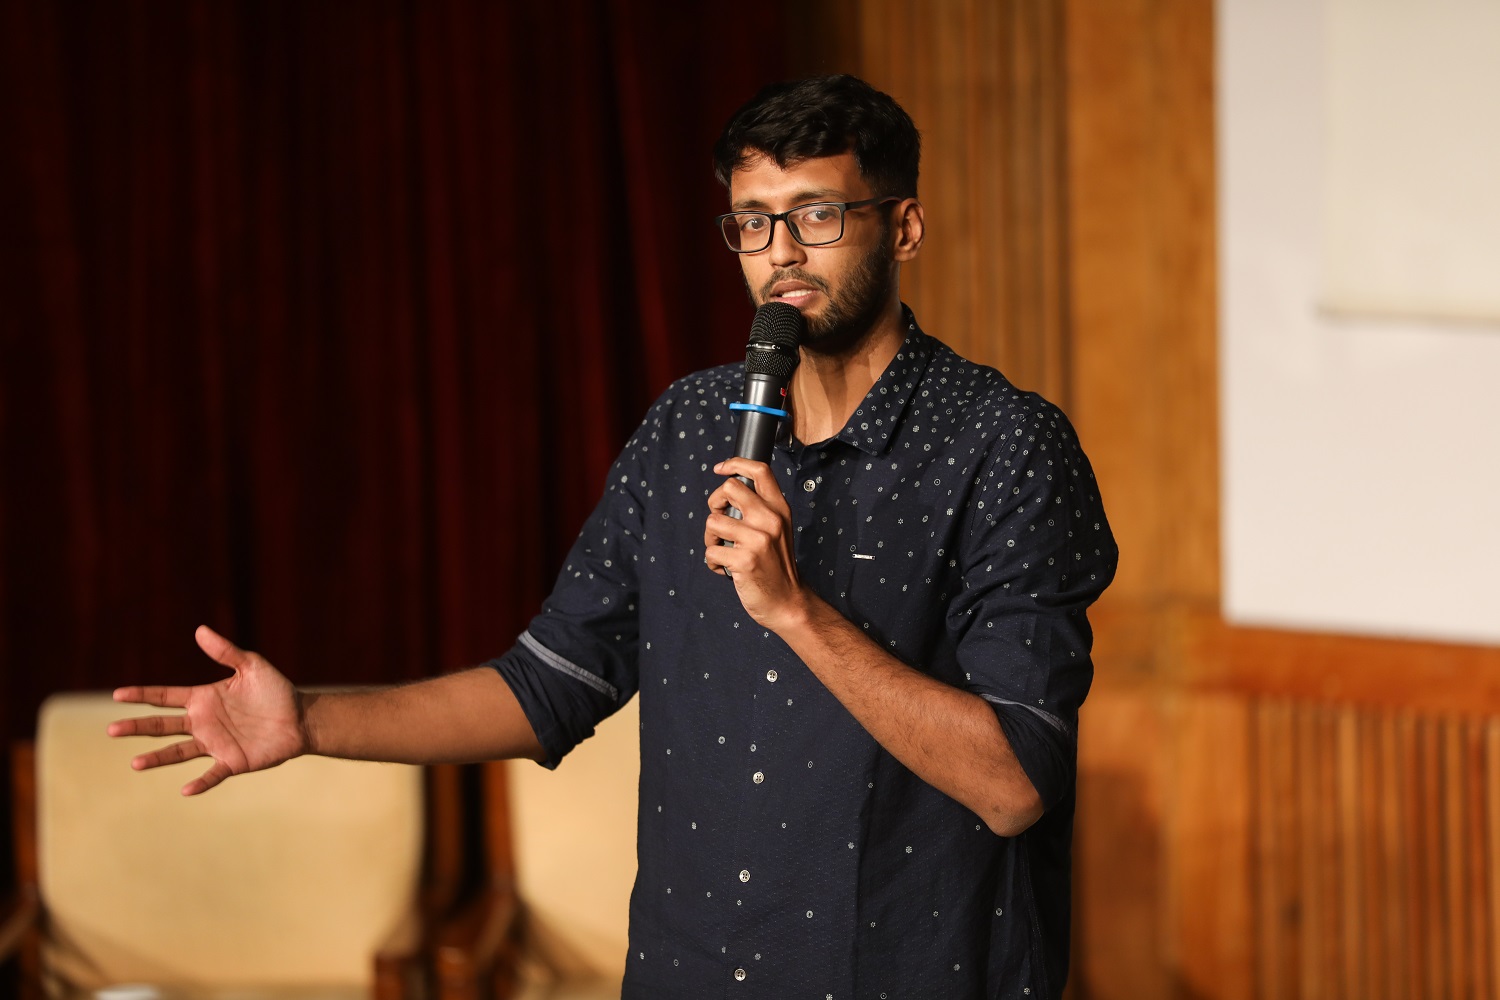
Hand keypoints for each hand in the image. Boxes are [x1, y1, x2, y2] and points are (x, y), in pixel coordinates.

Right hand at [108, 625, 306, 794]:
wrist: (300, 718)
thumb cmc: (276, 691)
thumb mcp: (252, 666)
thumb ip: (226, 652)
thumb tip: (200, 630)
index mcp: (203, 698)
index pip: (165, 696)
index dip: (142, 695)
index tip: (117, 695)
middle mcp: (203, 722)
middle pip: (163, 725)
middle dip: (138, 727)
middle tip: (112, 730)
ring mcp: (215, 744)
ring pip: (179, 752)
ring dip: (158, 758)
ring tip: (135, 763)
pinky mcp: (233, 762)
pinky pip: (213, 774)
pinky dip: (201, 782)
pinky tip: (186, 789)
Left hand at [703, 458, 809, 631]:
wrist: (787, 602)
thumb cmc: (777, 566)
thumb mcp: (778, 530)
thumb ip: (760, 510)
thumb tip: (728, 492)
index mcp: (779, 509)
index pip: (760, 471)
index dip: (735, 464)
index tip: (721, 468)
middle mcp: (770, 520)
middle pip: (728, 489)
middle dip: (715, 504)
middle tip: (720, 523)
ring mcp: (758, 540)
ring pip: (713, 522)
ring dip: (711, 540)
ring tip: (723, 551)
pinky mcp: (744, 560)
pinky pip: (711, 551)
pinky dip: (713, 562)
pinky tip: (725, 569)